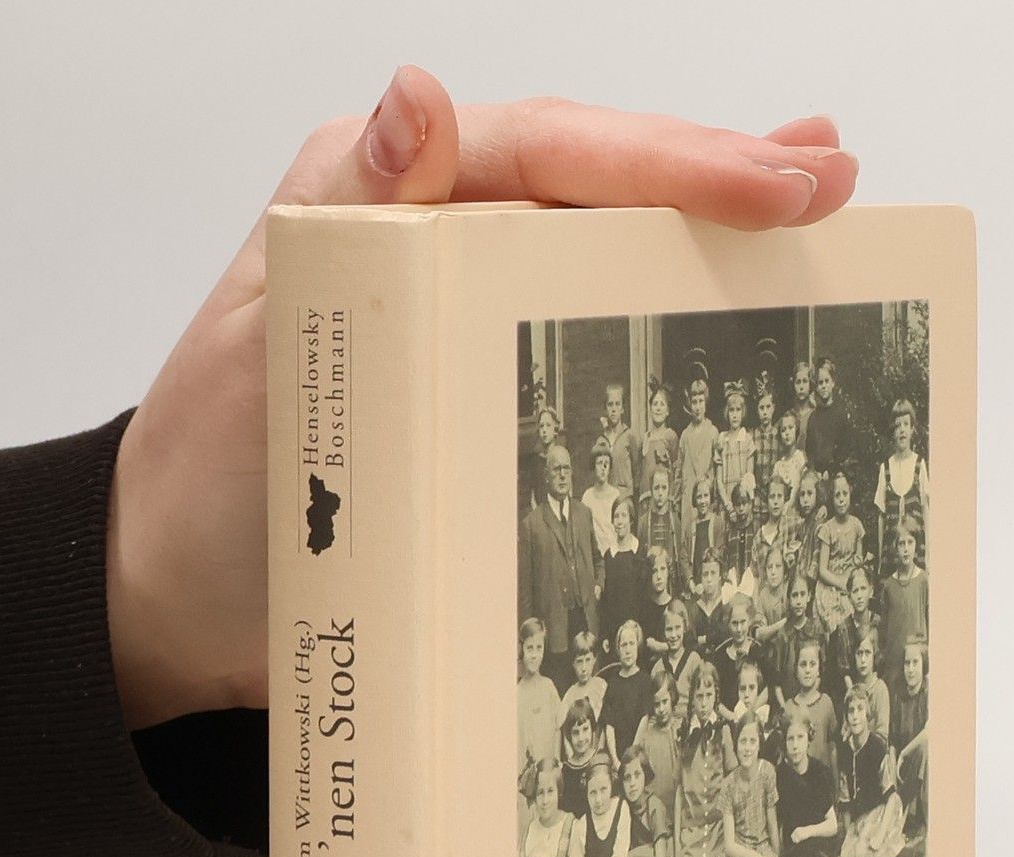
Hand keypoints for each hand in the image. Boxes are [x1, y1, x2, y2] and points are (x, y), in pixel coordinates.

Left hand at [105, 69, 857, 727]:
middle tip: (832, 182)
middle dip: (713, 177)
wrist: (180, 599)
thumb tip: (420, 101)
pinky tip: (729, 301)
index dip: (664, 163)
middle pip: (592, 183)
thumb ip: (347, 221)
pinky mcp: (476, 382)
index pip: (542, 152)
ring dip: (705, 226)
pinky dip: (658, 314)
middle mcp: (427, 231)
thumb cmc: (210, 484)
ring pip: (600, 244)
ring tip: (815, 207)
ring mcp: (459, 306)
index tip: (773, 185)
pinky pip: (580, 332)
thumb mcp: (265, 349)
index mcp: (376, 194)